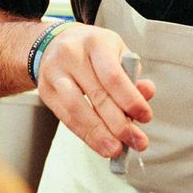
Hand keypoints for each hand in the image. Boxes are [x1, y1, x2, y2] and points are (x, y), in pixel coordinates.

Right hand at [35, 25, 155, 159]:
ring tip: (116, 150)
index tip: (145, 117)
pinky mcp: (45, 91)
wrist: (53, 43)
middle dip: (119, 124)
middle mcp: (72, 55)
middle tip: (136, 141)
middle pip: (97, 95)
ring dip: (99, 134)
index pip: (113, 76)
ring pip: (76, 109)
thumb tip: (146, 94)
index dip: (130, 100)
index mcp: (96, 42)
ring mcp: (54, 73)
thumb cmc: (91, 50)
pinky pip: (65, 117)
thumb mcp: (115, 53)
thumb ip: (132, 75)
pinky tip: (98, 144)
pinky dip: (85, 134)